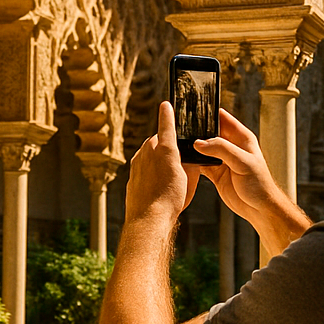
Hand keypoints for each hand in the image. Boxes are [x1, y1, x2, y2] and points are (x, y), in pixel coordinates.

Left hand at [123, 101, 199, 225]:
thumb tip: (191, 158)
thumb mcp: (189, 178)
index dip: (168, 115)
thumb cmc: (171, 198)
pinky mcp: (132, 174)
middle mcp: (147, 151)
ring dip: (159, 160)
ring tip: (170, 177)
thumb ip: (190, 163)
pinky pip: (143, 167)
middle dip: (168, 147)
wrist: (149, 218)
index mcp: (164, 148)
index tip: (165, 105)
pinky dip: (151, 172)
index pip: (166, 125)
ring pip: (150, 154)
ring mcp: (137, 162)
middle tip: (180, 161)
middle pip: (159, 142)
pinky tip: (158, 185)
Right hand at [192, 108, 282, 240]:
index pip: (222, 118)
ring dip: (192, 147)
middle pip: (209, 131)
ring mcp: (221, 159)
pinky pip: (199, 163)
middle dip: (196, 130)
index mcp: (241, 137)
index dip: (208, 113)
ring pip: (202, 147)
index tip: (193, 109)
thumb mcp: (243, 162)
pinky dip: (191, 162)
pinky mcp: (214, 172)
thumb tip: (199, 143)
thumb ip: (222, 149)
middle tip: (180, 128)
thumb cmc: (259, 184)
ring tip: (178, 143)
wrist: (258, 208)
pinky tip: (183, 160)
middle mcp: (230, 146)